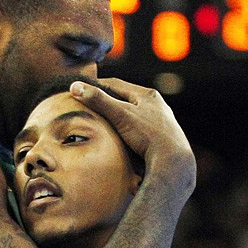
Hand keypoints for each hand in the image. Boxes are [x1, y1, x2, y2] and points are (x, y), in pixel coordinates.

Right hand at [70, 78, 195, 189]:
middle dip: (107, 101)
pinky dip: (127, 129)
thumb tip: (74, 86)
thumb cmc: (148, 136)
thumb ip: (98, 100)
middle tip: (88, 104)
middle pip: (125, 98)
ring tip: (102, 121)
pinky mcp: (161, 137)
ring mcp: (160, 122)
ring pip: (133, 114)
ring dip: (118, 116)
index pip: (116, 84)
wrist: (173, 162)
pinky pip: (139, 129)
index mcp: (148, 95)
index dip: (96, 86)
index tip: (81, 89)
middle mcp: (157, 105)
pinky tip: (121, 138)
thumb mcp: (120, 115)